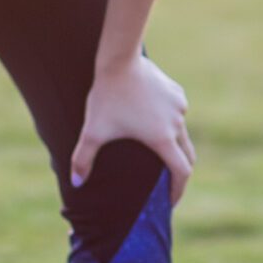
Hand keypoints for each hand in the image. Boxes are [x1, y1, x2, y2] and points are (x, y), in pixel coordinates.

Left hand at [71, 54, 194, 204]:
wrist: (119, 60)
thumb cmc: (107, 97)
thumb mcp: (93, 131)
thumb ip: (83, 159)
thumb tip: (76, 184)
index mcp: (162, 139)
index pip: (181, 172)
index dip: (178, 190)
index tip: (170, 201)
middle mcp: (177, 124)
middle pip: (186, 155)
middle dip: (178, 172)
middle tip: (165, 183)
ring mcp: (179, 107)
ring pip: (181, 132)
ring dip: (172, 143)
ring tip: (154, 147)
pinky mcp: (177, 92)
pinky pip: (176, 112)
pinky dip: (168, 121)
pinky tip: (152, 119)